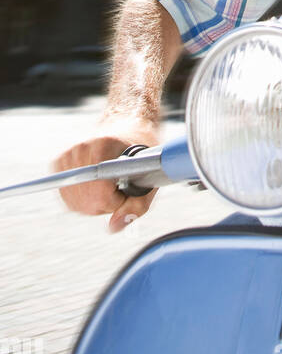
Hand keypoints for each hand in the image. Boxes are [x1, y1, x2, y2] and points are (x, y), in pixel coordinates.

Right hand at [52, 114, 159, 233]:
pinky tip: (96, 187)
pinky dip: (82, 200)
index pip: (101, 194)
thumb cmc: (142, 154)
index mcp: (103, 146)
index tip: (127, 187)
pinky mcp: (58, 163)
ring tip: (109, 185)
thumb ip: (136, 206)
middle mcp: (80, 148)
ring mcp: (67, 155)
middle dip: (106, 204)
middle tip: (120, 187)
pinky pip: (68, 197)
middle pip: (87, 202)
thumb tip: (113, 228)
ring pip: (76, 203)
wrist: (128, 126)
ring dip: (94, 203)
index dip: (117, 200)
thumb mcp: (150, 178)